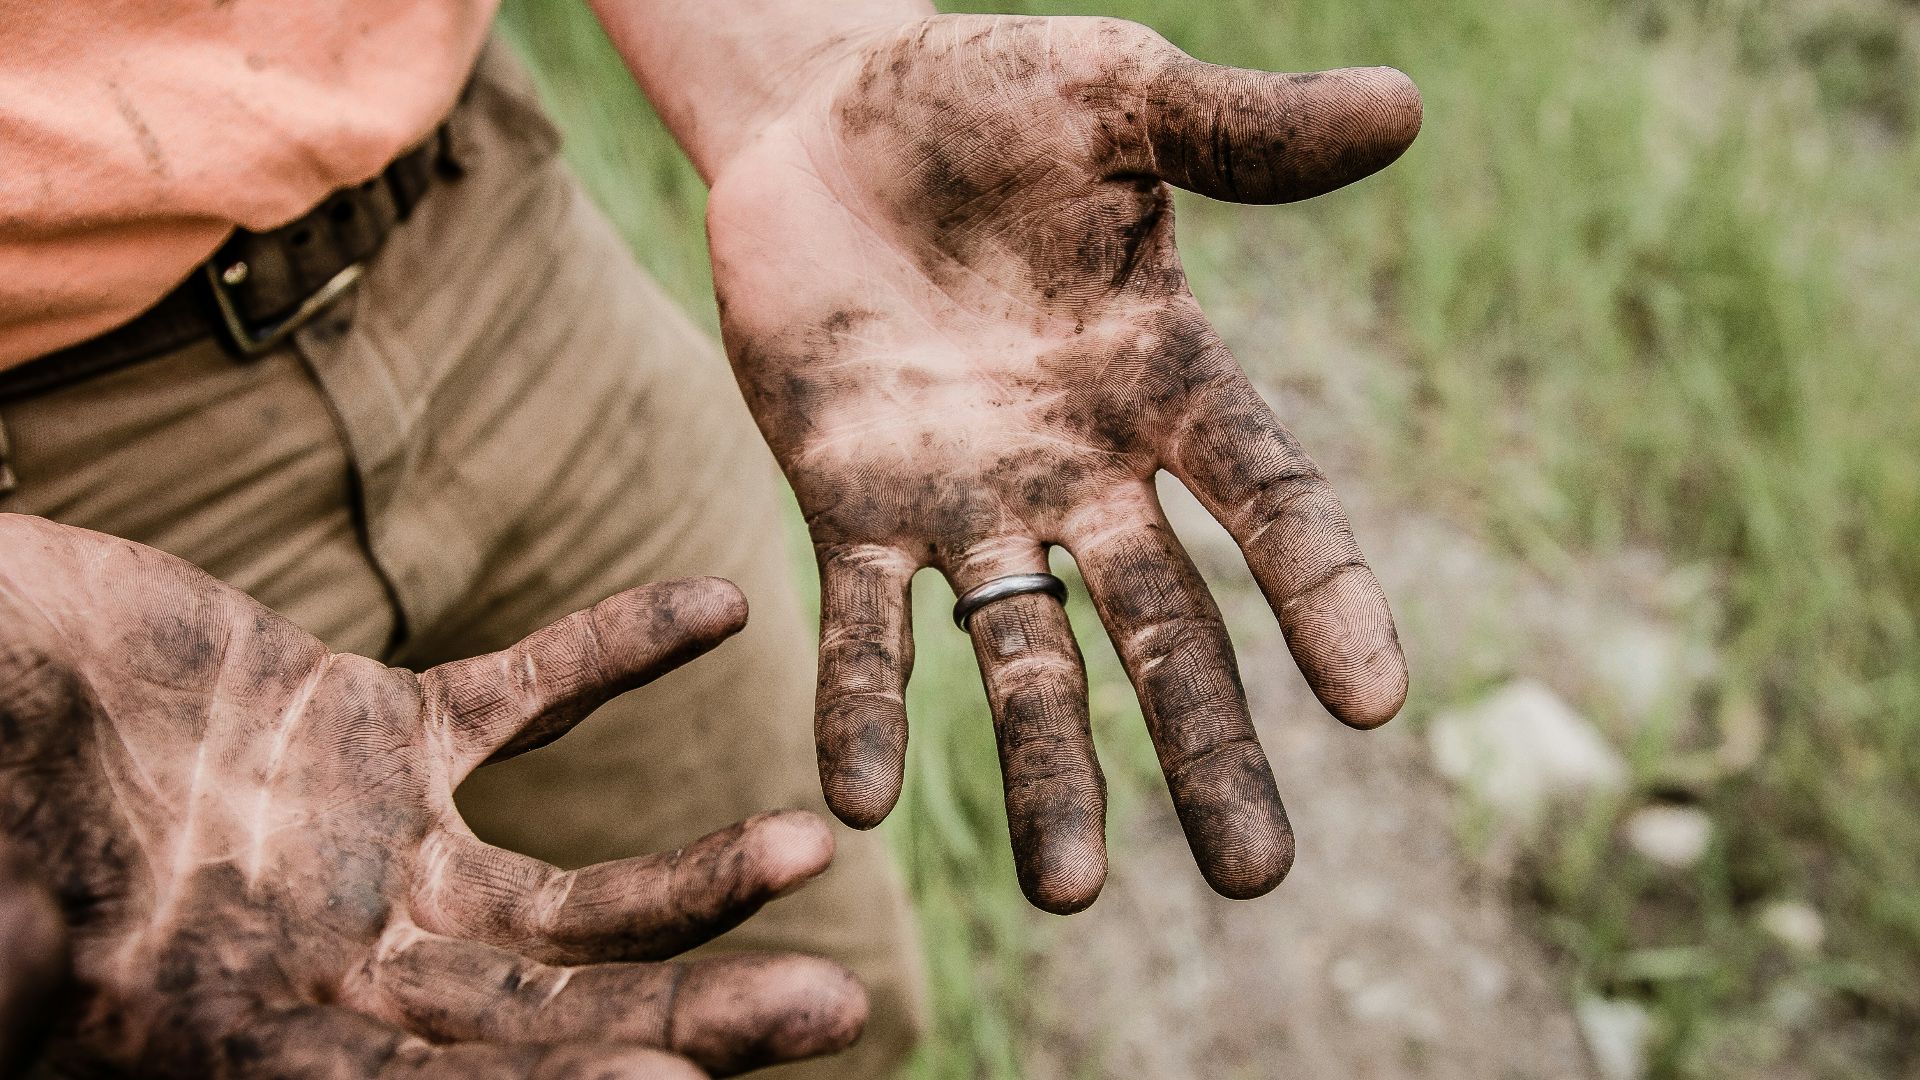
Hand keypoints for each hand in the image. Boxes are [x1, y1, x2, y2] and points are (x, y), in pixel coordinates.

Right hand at [0, 514, 864, 1077]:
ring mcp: (380, 851)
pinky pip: (529, 696)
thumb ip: (22, 967)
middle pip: (555, 1017)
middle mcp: (346, 968)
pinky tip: (717, 606)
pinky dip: (617, 650)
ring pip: (574, 892)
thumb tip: (34, 996)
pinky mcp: (385, 730)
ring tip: (809, 847)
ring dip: (696, 874)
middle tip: (838, 1013)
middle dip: (693, 1020)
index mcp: (256, 1039)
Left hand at [708, 14, 1417, 912]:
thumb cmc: (986, 98)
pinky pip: (861, 622)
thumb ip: (1241, 131)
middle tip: (1255, 879)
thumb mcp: (1119, 96)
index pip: (1268, 498)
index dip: (1323, 593)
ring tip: (1066, 893)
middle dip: (1205, 746)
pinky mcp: (849, 503)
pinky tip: (857, 802)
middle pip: (1163, 625)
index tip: (1378, 702)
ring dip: (1045, 770)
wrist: (824, 117)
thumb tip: (1405, 107)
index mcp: (1165, 377)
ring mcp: (967, 498)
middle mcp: (1081, 466)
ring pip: (1020, 656)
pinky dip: (862, 706)